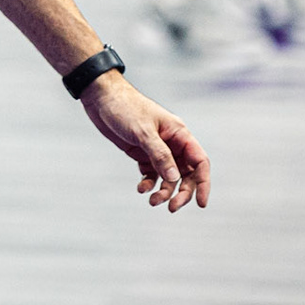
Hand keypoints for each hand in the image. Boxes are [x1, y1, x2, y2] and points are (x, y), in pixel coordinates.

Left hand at [80, 73, 210, 211]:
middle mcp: (172, 143)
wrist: (100, 97)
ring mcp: (156, 149)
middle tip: (171, 207)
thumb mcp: (143, 132)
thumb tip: (174, 178)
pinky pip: (151, 174)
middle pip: (186, 174)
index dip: (203, 183)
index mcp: (179, 134)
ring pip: (168, 177)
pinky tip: (141, 188)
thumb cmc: (124, 108)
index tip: (201, 203)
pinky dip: (148, 183)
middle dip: (181, 192)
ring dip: (163, 191)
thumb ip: (159, 155)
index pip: (199, 162)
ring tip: (152, 201)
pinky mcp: (141, 153)